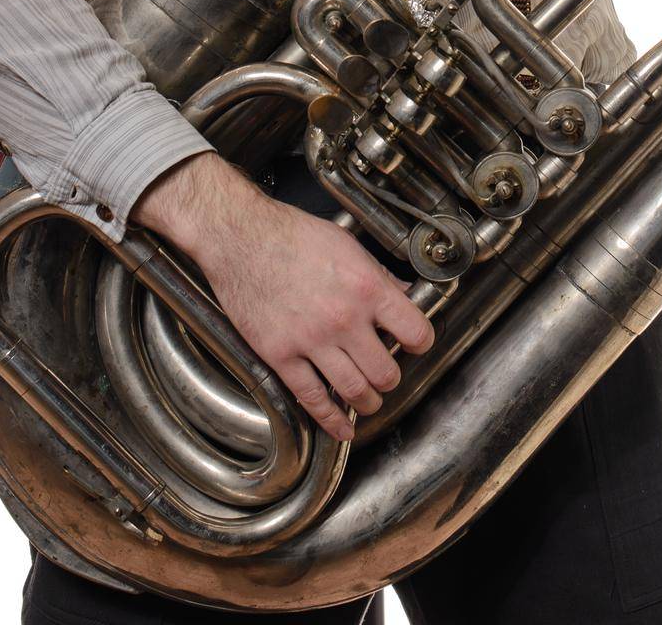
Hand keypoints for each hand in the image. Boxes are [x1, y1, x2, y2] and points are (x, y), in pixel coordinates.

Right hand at [132, 153, 433, 441]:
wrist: (240, 237)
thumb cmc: (291, 234)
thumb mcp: (347, 244)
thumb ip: (378, 274)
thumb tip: (402, 293)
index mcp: (366, 287)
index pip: (414, 332)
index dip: (421, 342)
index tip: (416, 345)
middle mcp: (344, 318)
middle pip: (386, 372)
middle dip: (391, 378)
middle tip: (387, 374)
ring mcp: (311, 340)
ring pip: (355, 391)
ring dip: (368, 402)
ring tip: (370, 400)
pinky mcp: (281, 355)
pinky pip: (312, 398)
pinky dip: (331, 419)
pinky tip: (342, 427)